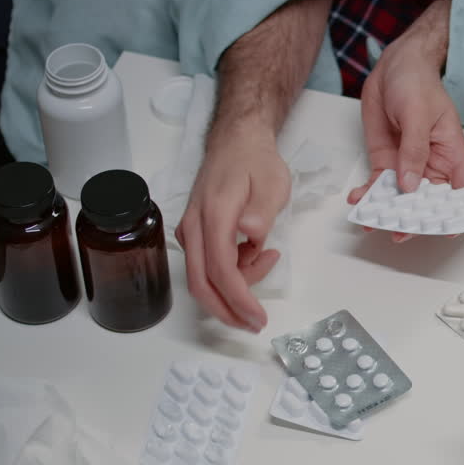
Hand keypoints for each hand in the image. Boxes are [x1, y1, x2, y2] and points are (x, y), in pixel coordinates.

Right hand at [176, 127, 288, 331]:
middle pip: (201, 284)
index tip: (258, 318)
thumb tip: (251, 233)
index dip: (239, 299)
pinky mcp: (195, 233)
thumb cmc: (255, 162)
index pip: (221, 270)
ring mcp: (191, 231)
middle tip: (254, 322)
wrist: (237, 141)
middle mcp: (194, 227)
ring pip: (203, 277)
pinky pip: (207, 264)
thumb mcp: (272, 182)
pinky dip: (231, 272)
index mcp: (213, 216)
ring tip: (267, 258)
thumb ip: (262, 210)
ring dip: (234, 287)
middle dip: (227, 311)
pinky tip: (254, 254)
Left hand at [347, 27, 463, 242]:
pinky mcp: (386, 162)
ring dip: (386, 212)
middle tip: (398, 232)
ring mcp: (407, 166)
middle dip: (415, 220)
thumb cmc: (417, 83)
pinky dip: (368, 195)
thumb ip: (414, 150)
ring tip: (371, 221)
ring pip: (400, 200)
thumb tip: (410, 184)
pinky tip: (357, 199)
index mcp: (452, 155)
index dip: (460, 214)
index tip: (446, 230)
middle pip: (429, 204)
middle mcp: (432, 166)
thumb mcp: (418, 114)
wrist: (392, 67)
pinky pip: (378, 186)